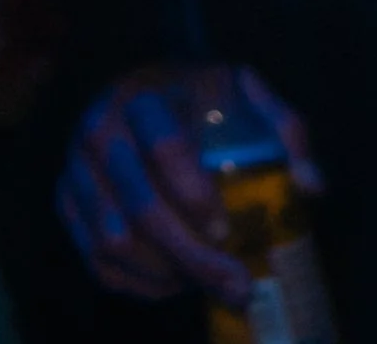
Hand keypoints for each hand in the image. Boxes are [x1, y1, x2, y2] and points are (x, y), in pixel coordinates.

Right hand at [58, 66, 322, 303]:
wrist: (146, 91)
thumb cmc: (206, 101)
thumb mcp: (250, 98)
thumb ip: (286, 131)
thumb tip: (309, 186)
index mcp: (143, 97)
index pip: (164, 149)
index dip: (197, 196)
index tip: (229, 228)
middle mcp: (99, 129)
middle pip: (140, 206)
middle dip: (193, 257)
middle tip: (239, 285)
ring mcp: (77, 167)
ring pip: (113, 240)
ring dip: (166, 273)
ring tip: (206, 280)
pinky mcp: (67, 200)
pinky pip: (97, 261)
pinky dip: (138, 283)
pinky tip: (174, 279)